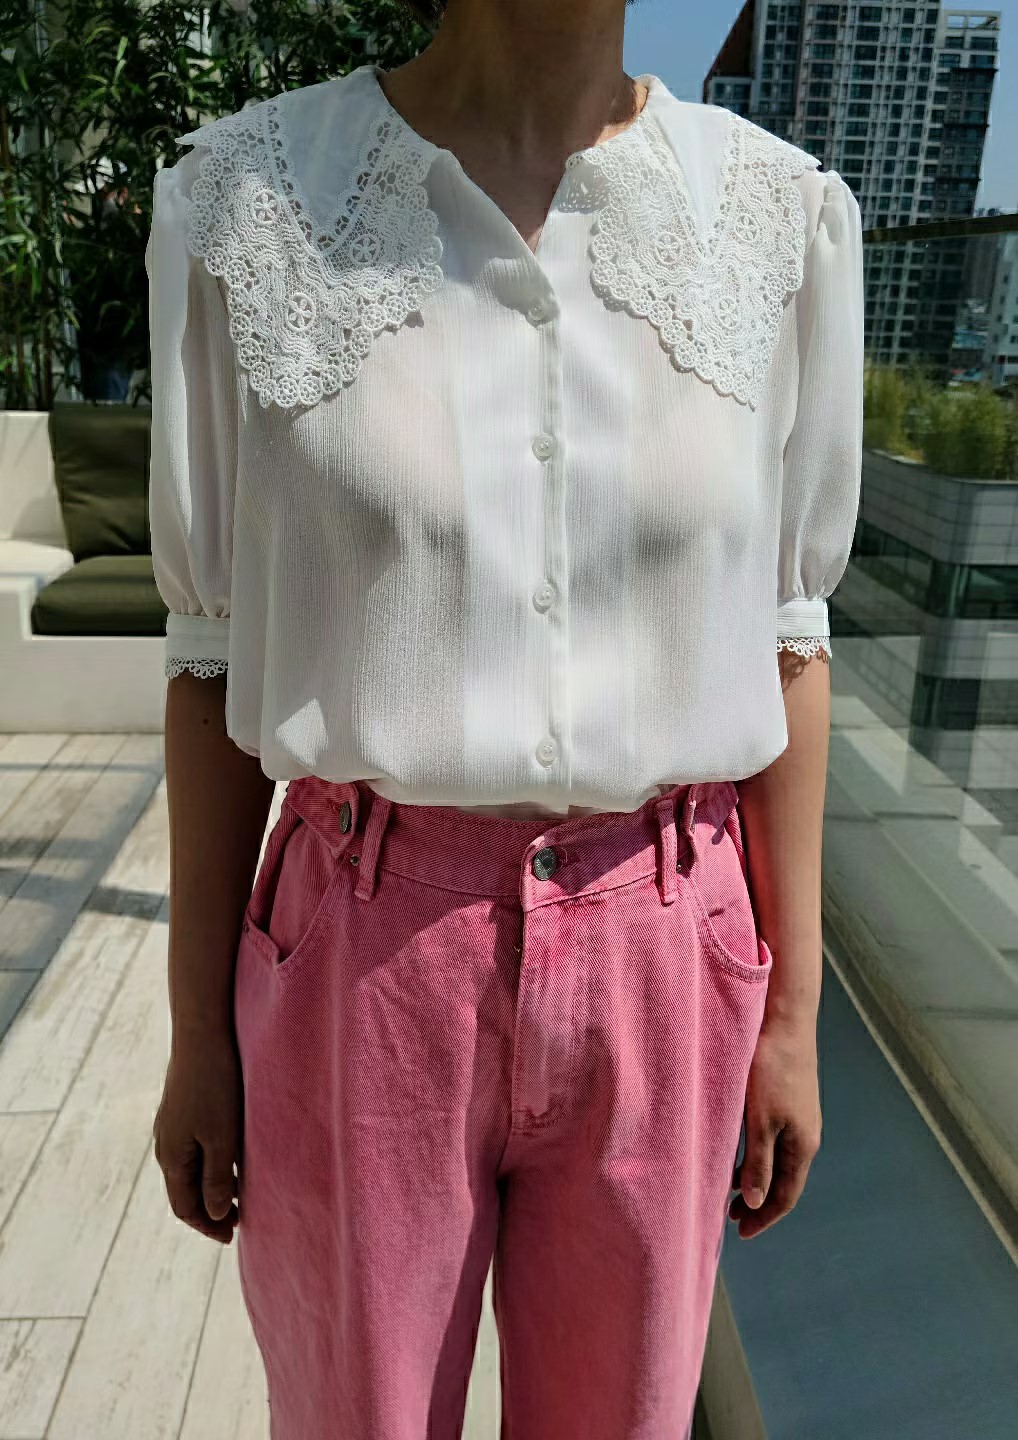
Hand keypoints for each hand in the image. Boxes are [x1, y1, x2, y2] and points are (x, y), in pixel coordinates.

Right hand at [153, 1028, 242, 1243]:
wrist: (202, 1034)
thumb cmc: (216, 1086)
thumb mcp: (222, 1138)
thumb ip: (217, 1178)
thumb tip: (213, 1214)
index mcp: (172, 1158)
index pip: (184, 1207)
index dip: (207, 1225)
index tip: (232, 1234)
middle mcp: (165, 1144)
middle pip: (184, 1191)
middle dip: (209, 1209)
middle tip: (239, 1219)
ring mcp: (171, 1125)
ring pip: (189, 1169)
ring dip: (211, 1186)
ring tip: (240, 1193)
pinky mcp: (182, 1108)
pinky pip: (193, 1148)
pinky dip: (210, 1163)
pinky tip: (232, 1158)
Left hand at [729, 1015, 820, 1239]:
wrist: (785, 1023)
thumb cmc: (771, 1071)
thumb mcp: (760, 1121)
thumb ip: (758, 1162)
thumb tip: (756, 1202)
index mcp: (803, 1146)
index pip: (785, 1195)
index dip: (764, 1217)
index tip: (741, 1233)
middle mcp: (806, 1136)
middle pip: (783, 1182)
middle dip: (759, 1203)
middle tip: (732, 1218)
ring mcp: (799, 1119)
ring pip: (777, 1161)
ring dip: (756, 1179)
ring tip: (730, 1191)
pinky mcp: (789, 1102)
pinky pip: (774, 1142)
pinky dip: (757, 1157)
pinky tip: (737, 1153)